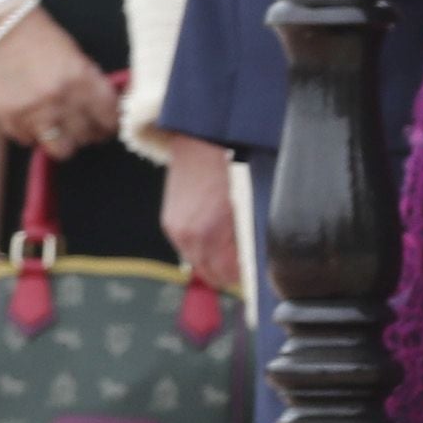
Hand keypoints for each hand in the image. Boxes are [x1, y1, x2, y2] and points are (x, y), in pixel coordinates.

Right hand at [0, 4, 119, 159]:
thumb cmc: (39, 37)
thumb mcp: (74, 55)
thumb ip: (89, 84)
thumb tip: (102, 110)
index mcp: (81, 79)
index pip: (109, 117)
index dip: (110, 123)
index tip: (107, 125)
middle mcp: (59, 100)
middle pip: (86, 136)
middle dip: (88, 132)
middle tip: (83, 126)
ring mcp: (33, 112)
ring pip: (61, 149)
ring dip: (63, 141)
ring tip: (59, 129)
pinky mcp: (9, 119)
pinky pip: (29, 141)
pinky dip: (33, 133)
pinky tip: (32, 117)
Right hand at [159, 132, 244, 294]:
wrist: (198, 146)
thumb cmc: (228, 170)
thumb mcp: (245, 206)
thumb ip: (246, 238)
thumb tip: (252, 261)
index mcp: (212, 233)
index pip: (228, 274)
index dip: (242, 276)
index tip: (252, 273)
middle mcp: (190, 237)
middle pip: (210, 275)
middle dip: (227, 273)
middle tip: (242, 267)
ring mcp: (177, 232)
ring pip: (197, 265)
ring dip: (212, 263)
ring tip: (228, 253)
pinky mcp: (170, 225)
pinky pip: (186, 251)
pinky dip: (200, 250)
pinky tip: (211, 238)